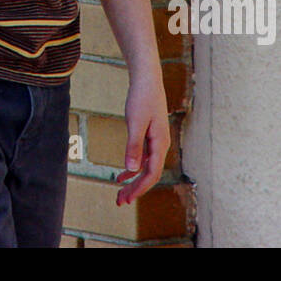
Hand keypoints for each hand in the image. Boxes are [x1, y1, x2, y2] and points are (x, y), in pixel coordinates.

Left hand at [115, 72, 169, 205]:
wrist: (146, 78)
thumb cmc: (141, 97)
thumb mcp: (135, 122)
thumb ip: (133, 146)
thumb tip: (132, 170)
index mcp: (160, 143)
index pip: (152, 173)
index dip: (140, 188)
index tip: (127, 199)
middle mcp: (161, 145)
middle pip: (150, 174)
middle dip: (135, 189)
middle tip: (119, 201)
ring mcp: (156, 141)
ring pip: (146, 167)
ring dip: (134, 181)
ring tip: (120, 192)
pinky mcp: (150, 135)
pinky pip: (144, 158)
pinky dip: (133, 168)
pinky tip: (122, 175)